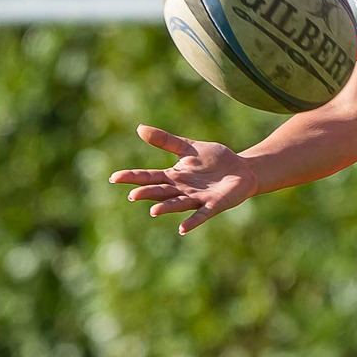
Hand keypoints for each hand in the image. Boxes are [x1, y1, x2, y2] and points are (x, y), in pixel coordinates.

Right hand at [108, 124, 256, 234]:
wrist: (242, 170)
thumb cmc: (215, 160)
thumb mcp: (189, 147)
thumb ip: (166, 141)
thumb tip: (139, 128)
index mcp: (174, 176)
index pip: (149, 177)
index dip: (133, 177)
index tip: (114, 177)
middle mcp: (182, 190)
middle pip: (161, 191)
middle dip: (147, 193)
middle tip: (132, 195)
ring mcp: (197, 199)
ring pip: (178, 204)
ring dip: (166, 207)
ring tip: (153, 211)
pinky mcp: (214, 205)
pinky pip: (201, 214)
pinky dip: (192, 221)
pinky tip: (183, 228)